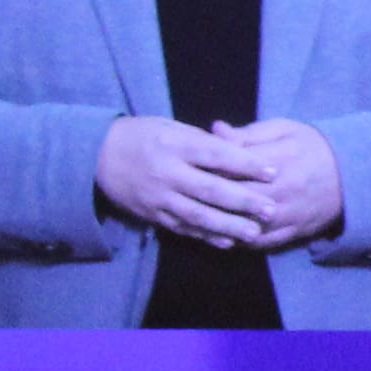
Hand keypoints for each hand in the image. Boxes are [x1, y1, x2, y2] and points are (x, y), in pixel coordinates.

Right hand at [95, 115, 343, 253]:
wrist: (98, 156)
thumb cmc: (143, 136)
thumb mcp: (172, 128)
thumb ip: (204, 141)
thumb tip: (240, 150)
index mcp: (175, 145)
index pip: (216, 156)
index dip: (245, 164)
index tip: (272, 171)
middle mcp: (167, 173)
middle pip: (210, 190)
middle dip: (243, 202)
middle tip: (271, 210)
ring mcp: (159, 197)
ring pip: (198, 215)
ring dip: (228, 226)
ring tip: (254, 233)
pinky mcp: (153, 215)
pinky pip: (183, 228)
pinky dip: (205, 236)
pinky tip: (226, 242)